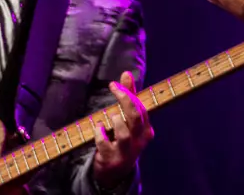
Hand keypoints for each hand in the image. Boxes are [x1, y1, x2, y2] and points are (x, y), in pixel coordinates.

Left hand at [92, 71, 153, 189]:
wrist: (116, 171)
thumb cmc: (122, 138)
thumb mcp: (127, 119)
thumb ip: (129, 96)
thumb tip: (126, 73)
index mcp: (146, 130)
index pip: (141, 107)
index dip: (128, 93)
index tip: (114, 84)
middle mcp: (139, 141)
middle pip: (135, 116)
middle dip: (125, 99)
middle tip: (114, 87)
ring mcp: (126, 152)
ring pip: (124, 133)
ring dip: (115, 120)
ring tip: (110, 115)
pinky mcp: (112, 160)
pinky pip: (105, 145)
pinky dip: (100, 135)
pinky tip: (97, 128)